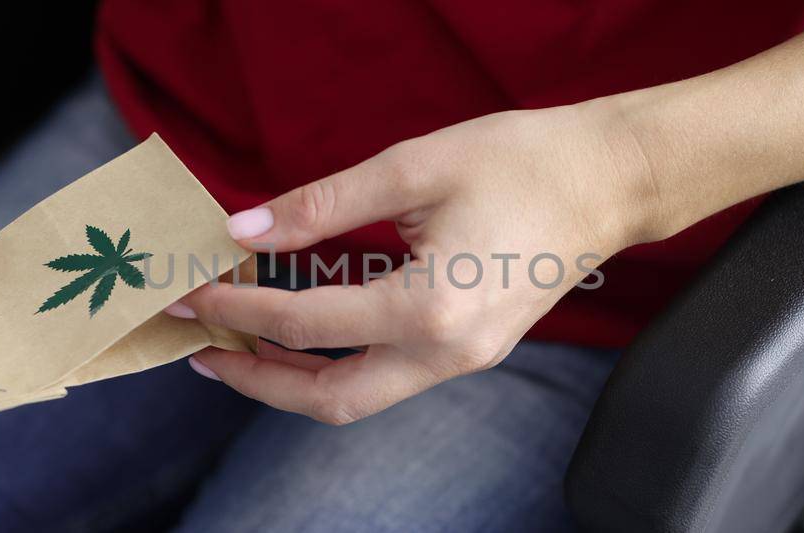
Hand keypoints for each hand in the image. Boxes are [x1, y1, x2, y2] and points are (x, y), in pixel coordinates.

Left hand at [170, 102, 661, 423]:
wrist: (610, 179)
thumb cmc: (523, 160)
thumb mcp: (413, 166)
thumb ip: (321, 203)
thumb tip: (244, 227)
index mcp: (431, 306)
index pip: (307, 321)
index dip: (239, 304)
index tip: (192, 287)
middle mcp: (449, 352)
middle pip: (328, 398)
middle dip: (256, 379)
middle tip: (202, 347)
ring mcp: (465, 360)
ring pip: (359, 397)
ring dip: (294, 380)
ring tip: (241, 343)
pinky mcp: (472, 351)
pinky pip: (388, 377)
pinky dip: (336, 365)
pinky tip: (304, 332)